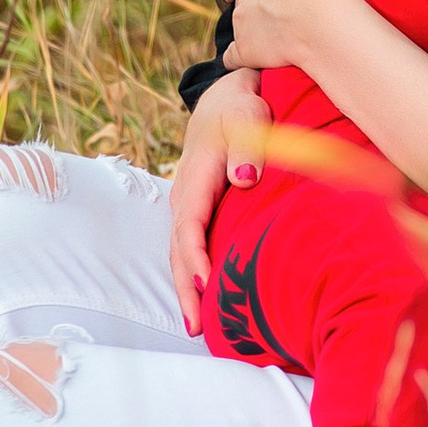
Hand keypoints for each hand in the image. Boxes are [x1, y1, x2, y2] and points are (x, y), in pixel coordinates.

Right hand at [168, 67, 260, 330]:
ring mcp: (188, 206)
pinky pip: (191, 247)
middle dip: (186, 290)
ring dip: (187, 289)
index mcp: (195, 179)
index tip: (207, 287)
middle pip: (179, 251)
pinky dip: (194, 274)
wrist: (226, 98)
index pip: (190, 227)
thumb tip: (244, 178)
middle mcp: (185, 198)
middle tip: (197, 328)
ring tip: (197, 326)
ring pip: (181, 254)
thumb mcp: (247, 116)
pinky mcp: (197, 211)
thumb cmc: (240, 108)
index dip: (196, 259)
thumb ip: (248, 147)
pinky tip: (205, 297)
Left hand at [224, 0, 349, 77]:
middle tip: (242, 8)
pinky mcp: (251, 52)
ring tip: (254, 40)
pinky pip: (237, 59)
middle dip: (238, 3)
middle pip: (235, 0)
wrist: (323, 17)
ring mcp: (247, 25)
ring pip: (236, 29)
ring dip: (242, 33)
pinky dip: (240, 62)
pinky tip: (248, 67)